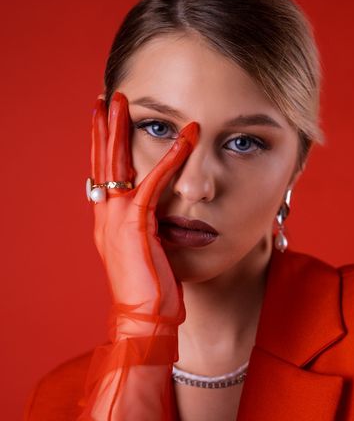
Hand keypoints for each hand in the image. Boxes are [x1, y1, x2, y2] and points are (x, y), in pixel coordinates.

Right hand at [90, 91, 198, 336]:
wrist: (144, 322)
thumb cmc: (151, 294)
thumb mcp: (146, 256)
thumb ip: (146, 232)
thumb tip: (159, 220)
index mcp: (107, 224)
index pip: (101, 176)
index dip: (102, 147)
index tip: (104, 122)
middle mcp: (106, 217)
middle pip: (101, 162)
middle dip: (103, 128)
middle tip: (107, 98)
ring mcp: (117, 221)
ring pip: (117, 164)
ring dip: (122, 130)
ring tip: (126, 101)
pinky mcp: (137, 226)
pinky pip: (154, 183)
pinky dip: (170, 158)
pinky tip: (185, 137)